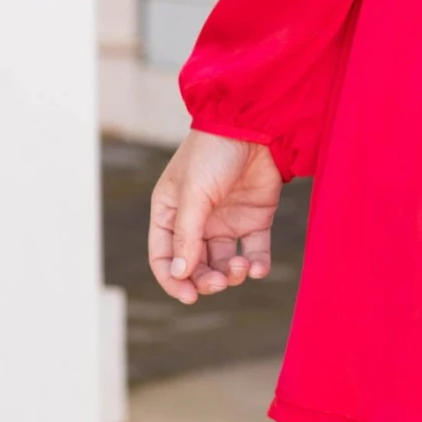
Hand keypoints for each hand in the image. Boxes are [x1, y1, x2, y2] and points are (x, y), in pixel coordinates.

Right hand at [149, 130, 282, 304]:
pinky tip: (257, 268)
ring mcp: (225, 221)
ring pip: (223, 264)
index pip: (164, 257)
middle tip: (219, 283)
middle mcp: (196, 221)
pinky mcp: (254, 219)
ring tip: (241, 267)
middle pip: (195, 265)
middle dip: (205, 280)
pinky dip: (255, 265)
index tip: (189, 296)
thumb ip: (187, 234)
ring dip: (231, 274)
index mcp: (170, 212)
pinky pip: (253, 252)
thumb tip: (180, 274)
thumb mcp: (194, 193)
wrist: (256, 125)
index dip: (174, 280)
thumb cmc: (214, 153)